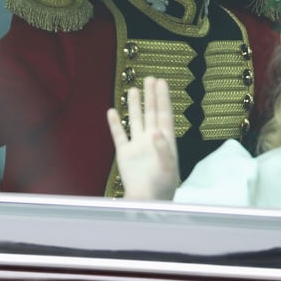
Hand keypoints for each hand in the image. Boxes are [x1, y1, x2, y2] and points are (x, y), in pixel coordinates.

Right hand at [107, 78, 179, 200]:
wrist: (146, 203)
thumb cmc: (162, 188)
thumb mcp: (168, 170)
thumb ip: (163, 150)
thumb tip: (156, 131)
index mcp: (166, 142)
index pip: (164, 114)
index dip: (163, 98)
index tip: (161, 82)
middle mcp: (151, 140)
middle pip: (150, 113)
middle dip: (151, 96)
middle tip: (150, 77)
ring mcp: (138, 146)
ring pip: (135, 120)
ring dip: (134, 105)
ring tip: (134, 89)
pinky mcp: (124, 154)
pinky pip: (119, 135)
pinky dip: (115, 123)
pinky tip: (112, 111)